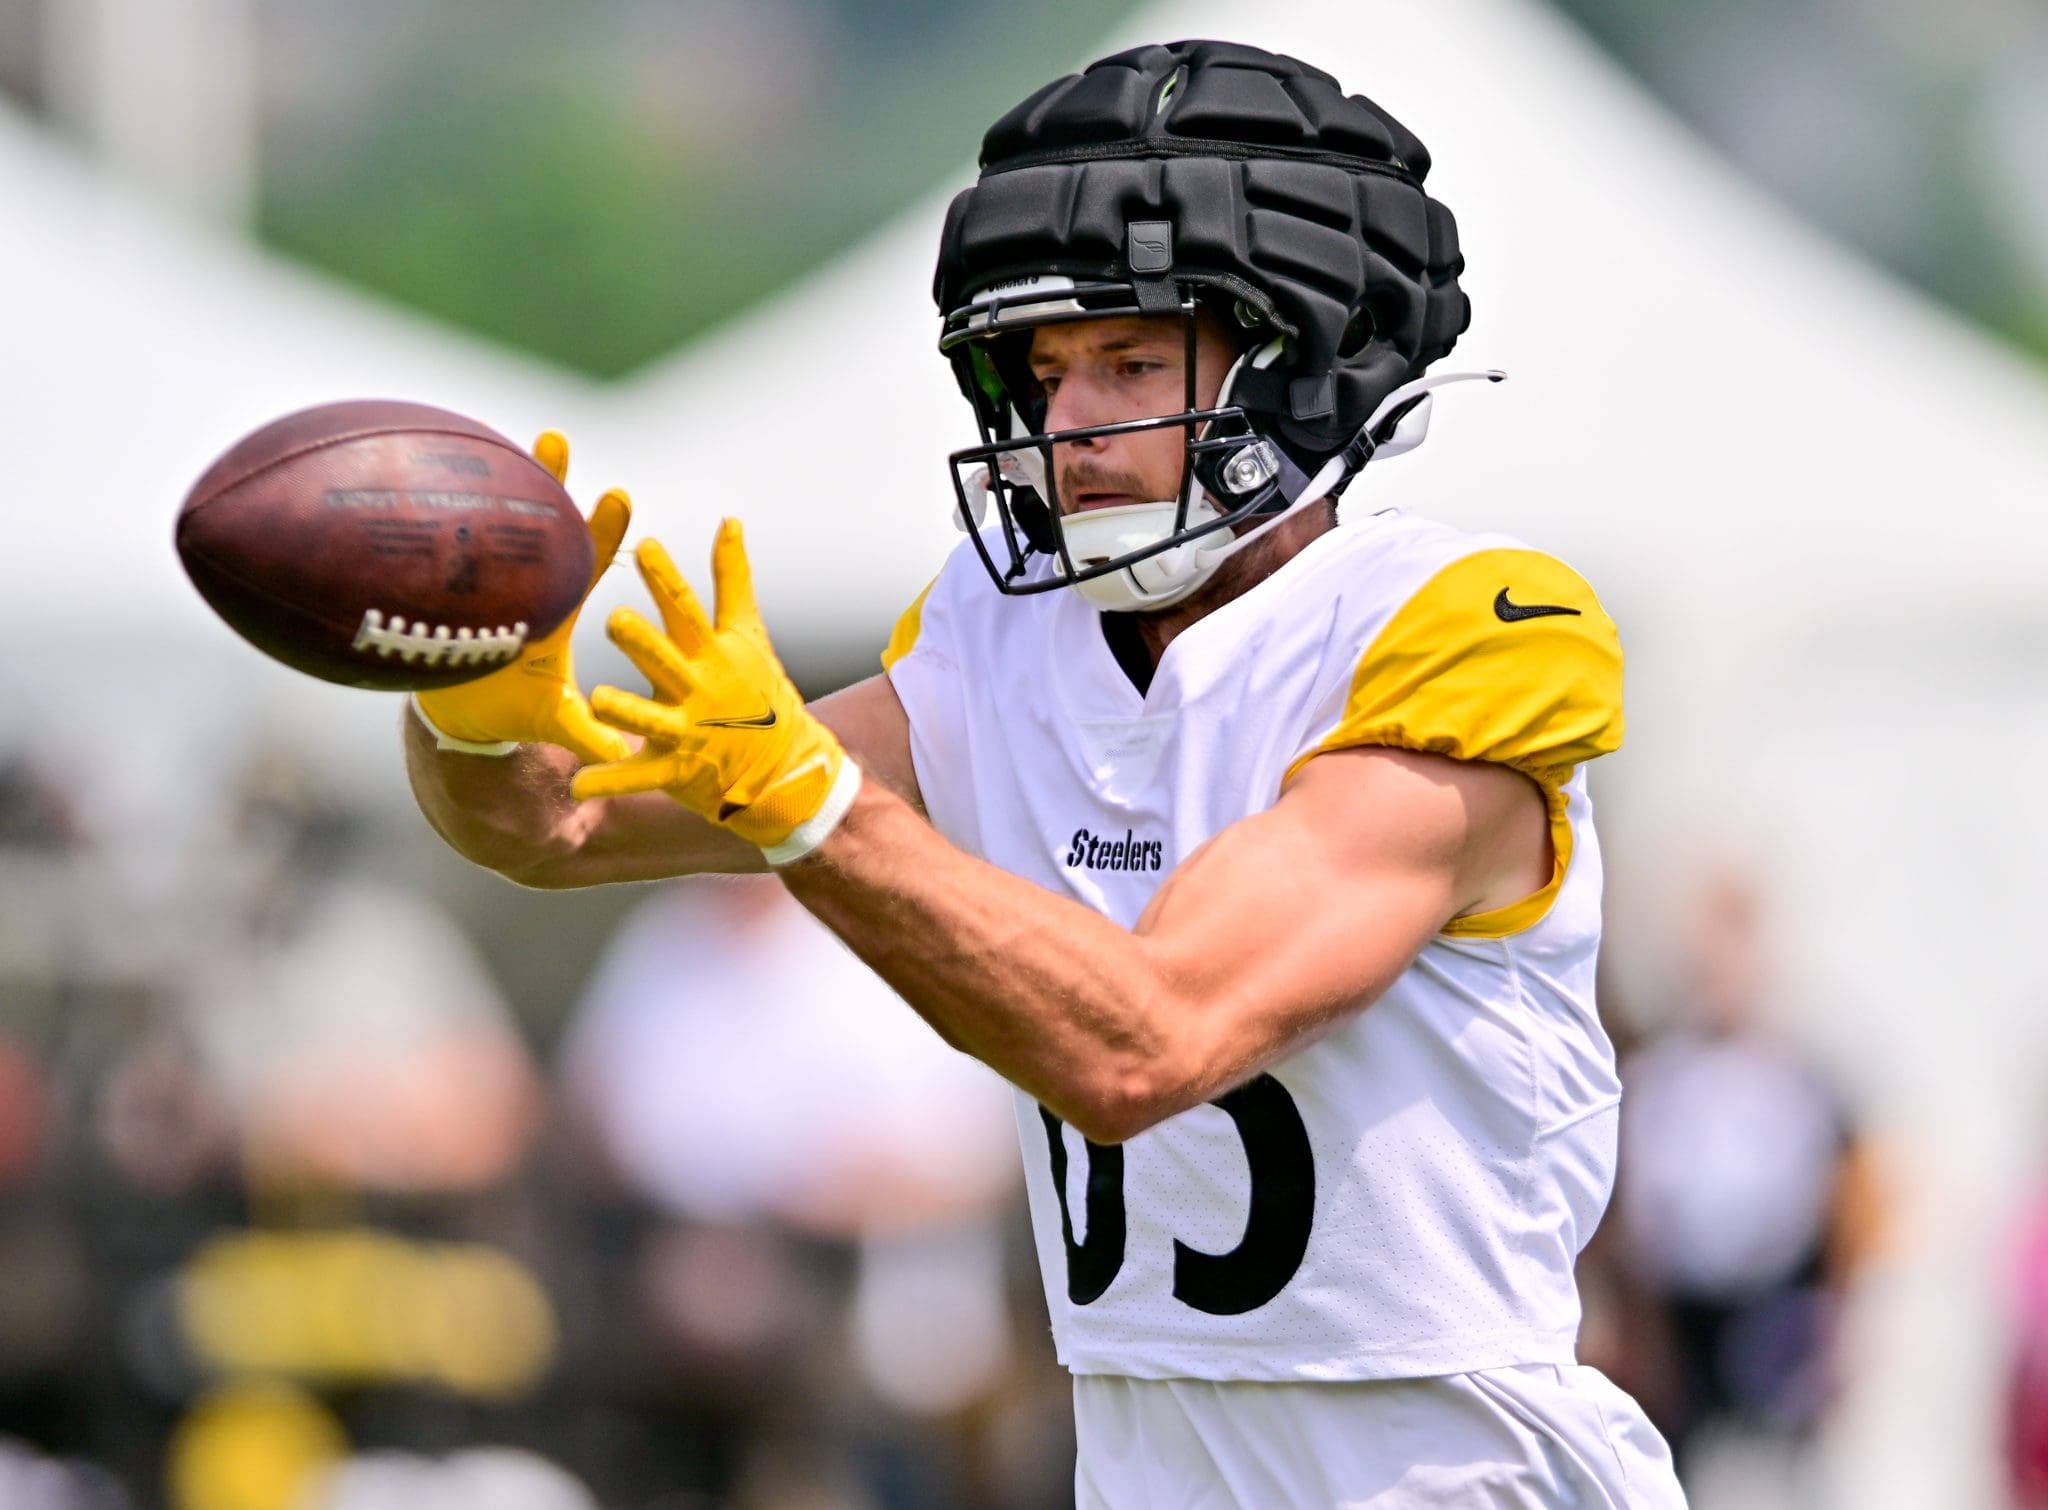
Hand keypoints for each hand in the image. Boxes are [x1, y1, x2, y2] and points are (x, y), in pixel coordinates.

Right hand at [414, 430, 633, 763]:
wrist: (463, 719)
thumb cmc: (515, 712)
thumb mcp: (556, 720)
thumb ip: (588, 733)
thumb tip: (623, 755)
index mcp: (556, 608)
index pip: (585, 562)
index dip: (601, 532)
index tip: (620, 497)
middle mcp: (526, 585)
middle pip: (540, 528)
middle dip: (549, 486)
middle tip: (556, 440)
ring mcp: (486, 582)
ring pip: (495, 524)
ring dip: (502, 482)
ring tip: (513, 438)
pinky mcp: (448, 589)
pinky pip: (446, 543)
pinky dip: (443, 510)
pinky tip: (437, 468)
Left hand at [572, 523, 859, 861]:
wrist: (783, 768)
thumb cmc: (758, 691)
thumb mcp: (747, 633)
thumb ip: (733, 578)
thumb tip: (730, 520)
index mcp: (710, 653)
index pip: (686, 608)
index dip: (666, 578)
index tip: (644, 546)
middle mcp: (698, 689)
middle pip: (666, 660)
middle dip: (643, 642)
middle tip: (614, 619)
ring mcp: (688, 732)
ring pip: (651, 719)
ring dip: (627, 710)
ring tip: (597, 700)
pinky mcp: (676, 771)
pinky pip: (638, 776)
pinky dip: (609, 781)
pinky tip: (578, 786)